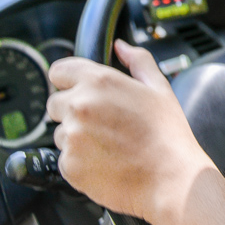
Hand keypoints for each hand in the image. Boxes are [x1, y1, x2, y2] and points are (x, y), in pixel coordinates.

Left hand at [46, 40, 213, 224]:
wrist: (170, 178)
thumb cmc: (167, 134)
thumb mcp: (159, 87)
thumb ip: (138, 60)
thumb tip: (121, 47)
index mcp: (99, 82)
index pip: (58, 70)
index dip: (68, 79)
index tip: (77, 89)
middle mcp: (79, 106)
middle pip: (55, 103)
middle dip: (72, 110)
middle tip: (101, 122)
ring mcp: (71, 137)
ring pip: (60, 132)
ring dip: (76, 137)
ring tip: (108, 144)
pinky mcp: (68, 165)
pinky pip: (64, 158)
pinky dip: (79, 160)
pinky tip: (105, 160)